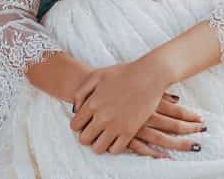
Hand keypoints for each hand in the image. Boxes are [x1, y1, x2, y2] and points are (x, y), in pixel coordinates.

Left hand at [70, 62, 202, 155]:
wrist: (149, 75)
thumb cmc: (123, 73)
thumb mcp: (97, 75)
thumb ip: (81, 92)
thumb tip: (74, 110)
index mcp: (92, 103)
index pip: (75, 125)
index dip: (78, 125)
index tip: (85, 122)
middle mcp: (102, 117)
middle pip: (84, 139)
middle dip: (87, 135)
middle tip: (94, 130)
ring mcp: (116, 126)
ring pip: (98, 148)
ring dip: (99, 143)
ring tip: (104, 135)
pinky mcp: (130, 131)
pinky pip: (115, 150)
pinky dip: (113, 146)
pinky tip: (115, 137)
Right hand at [127, 94, 207, 158]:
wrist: (88, 96)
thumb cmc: (121, 90)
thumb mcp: (140, 86)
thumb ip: (158, 93)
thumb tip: (176, 99)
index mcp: (150, 102)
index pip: (176, 111)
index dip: (190, 116)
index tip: (201, 119)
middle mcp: (146, 116)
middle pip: (173, 125)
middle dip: (190, 128)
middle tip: (202, 130)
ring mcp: (136, 128)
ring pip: (162, 138)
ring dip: (179, 144)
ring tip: (194, 146)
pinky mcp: (125, 138)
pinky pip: (142, 148)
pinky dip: (154, 153)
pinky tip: (165, 157)